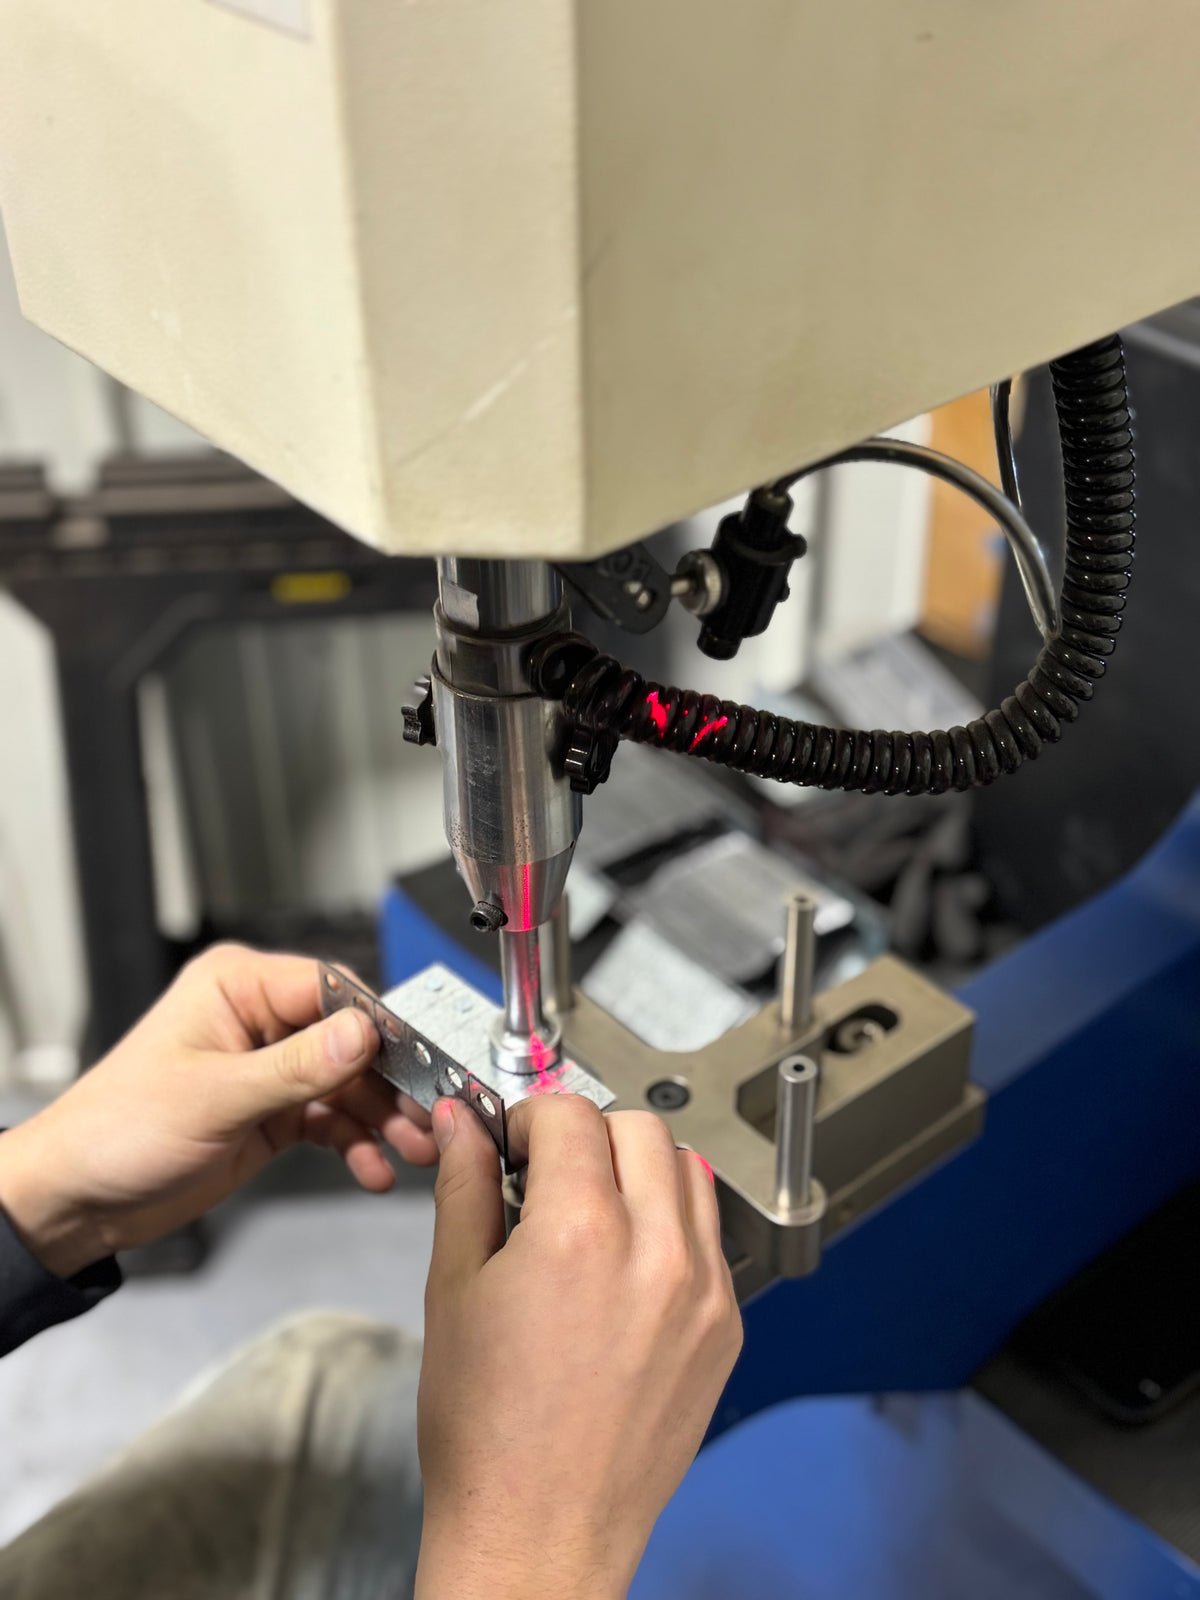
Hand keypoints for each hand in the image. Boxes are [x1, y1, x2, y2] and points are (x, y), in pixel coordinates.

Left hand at [0, 944, 437, 1277]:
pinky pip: (331, 1119)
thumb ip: (296, 1067)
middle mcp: (259, 1019)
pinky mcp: (272, 1112)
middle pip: (351, 1040)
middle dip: (391, 1082)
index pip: (331, 989)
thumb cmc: (117, 1132)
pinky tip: (373, 1170)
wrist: (77, 1201)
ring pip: (349, 1083)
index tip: (422, 1059)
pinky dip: (356, 1144)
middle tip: (428, 1116)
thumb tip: (363, 1033)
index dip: (380, 1026)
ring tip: (413, 1151)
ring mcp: (268, 1067)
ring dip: (382, 1119)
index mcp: (237, 987)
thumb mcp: (215, 1098)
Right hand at [416, 1095, 741, 1599]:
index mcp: (579, 1233)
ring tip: (591, 1215)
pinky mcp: (726, 1327)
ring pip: (688, 1170)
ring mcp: (704, 1291)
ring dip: (639, 1170)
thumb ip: (464, 1187)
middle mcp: (656, 1252)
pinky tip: (624, 1265)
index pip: (570, 1114)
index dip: (528, 1118)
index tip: (512, 1143)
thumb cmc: (488, 1433)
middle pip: (640, 1127)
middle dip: (587, 1134)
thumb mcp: (452, 1291)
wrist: (540, 1532)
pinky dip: (670, 1225)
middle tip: (548, 1174)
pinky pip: (709, 1236)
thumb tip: (463, 1126)